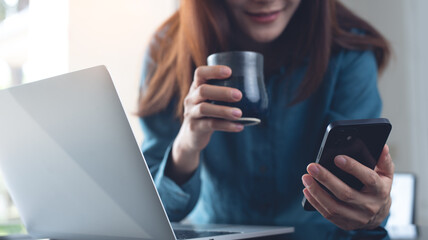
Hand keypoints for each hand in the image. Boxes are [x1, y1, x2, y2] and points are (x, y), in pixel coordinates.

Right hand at [168, 65, 243, 182]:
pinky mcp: (195, 127)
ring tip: (240, 114)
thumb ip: (224, 93)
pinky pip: (211, 125)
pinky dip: (226, 126)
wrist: (190, 137)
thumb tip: (257, 86)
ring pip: (204, 109)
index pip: (200, 73)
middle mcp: (191, 98)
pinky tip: (239, 126)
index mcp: (196, 87)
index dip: (213, 70)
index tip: (229, 71)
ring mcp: (191, 113)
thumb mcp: (210, 101)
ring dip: (224, 110)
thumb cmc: (208, 114)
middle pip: (203, 90)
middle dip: (222, 92)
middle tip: (239, 95)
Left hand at [302, 145, 393, 229]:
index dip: (353, 167)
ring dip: (316, 192)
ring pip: (334, 206)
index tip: (337, 157)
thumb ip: (383, 160)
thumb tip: (382, 147)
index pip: (368, 178)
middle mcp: (369, 206)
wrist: (379, 214)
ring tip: (306, 177)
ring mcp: (357, 217)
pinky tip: (307, 190)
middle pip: (345, 194)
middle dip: (326, 179)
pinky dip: (315, 202)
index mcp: (380, 190)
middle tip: (312, 167)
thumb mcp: (386, 174)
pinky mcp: (346, 224)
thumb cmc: (378, 188)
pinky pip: (328, 214)